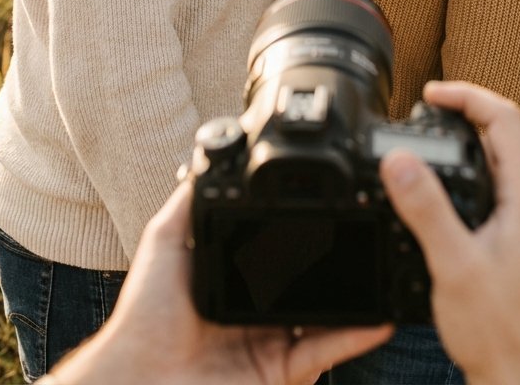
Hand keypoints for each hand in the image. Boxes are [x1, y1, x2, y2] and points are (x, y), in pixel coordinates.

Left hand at [47, 180, 390, 384]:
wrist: (137, 381)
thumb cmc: (142, 319)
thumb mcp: (165, 244)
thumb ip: (189, 204)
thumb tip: (205, 158)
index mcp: (233, 280)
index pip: (278, 251)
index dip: (303, 231)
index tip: (330, 201)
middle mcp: (257, 311)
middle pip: (307, 281)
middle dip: (336, 259)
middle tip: (368, 228)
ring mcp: (271, 342)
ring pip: (324, 314)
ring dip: (355, 296)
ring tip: (382, 264)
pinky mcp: (280, 371)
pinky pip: (324, 351)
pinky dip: (355, 336)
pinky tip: (376, 317)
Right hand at [379, 81, 519, 384]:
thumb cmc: (498, 331)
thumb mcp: (453, 265)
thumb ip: (426, 210)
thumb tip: (398, 159)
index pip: (504, 118)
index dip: (467, 95)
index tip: (430, 93)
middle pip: (503, 132)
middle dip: (463, 110)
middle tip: (424, 107)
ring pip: (497, 159)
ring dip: (464, 139)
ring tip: (428, 134)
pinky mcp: (513, 239)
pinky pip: (491, 184)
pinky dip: (465, 168)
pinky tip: (438, 186)